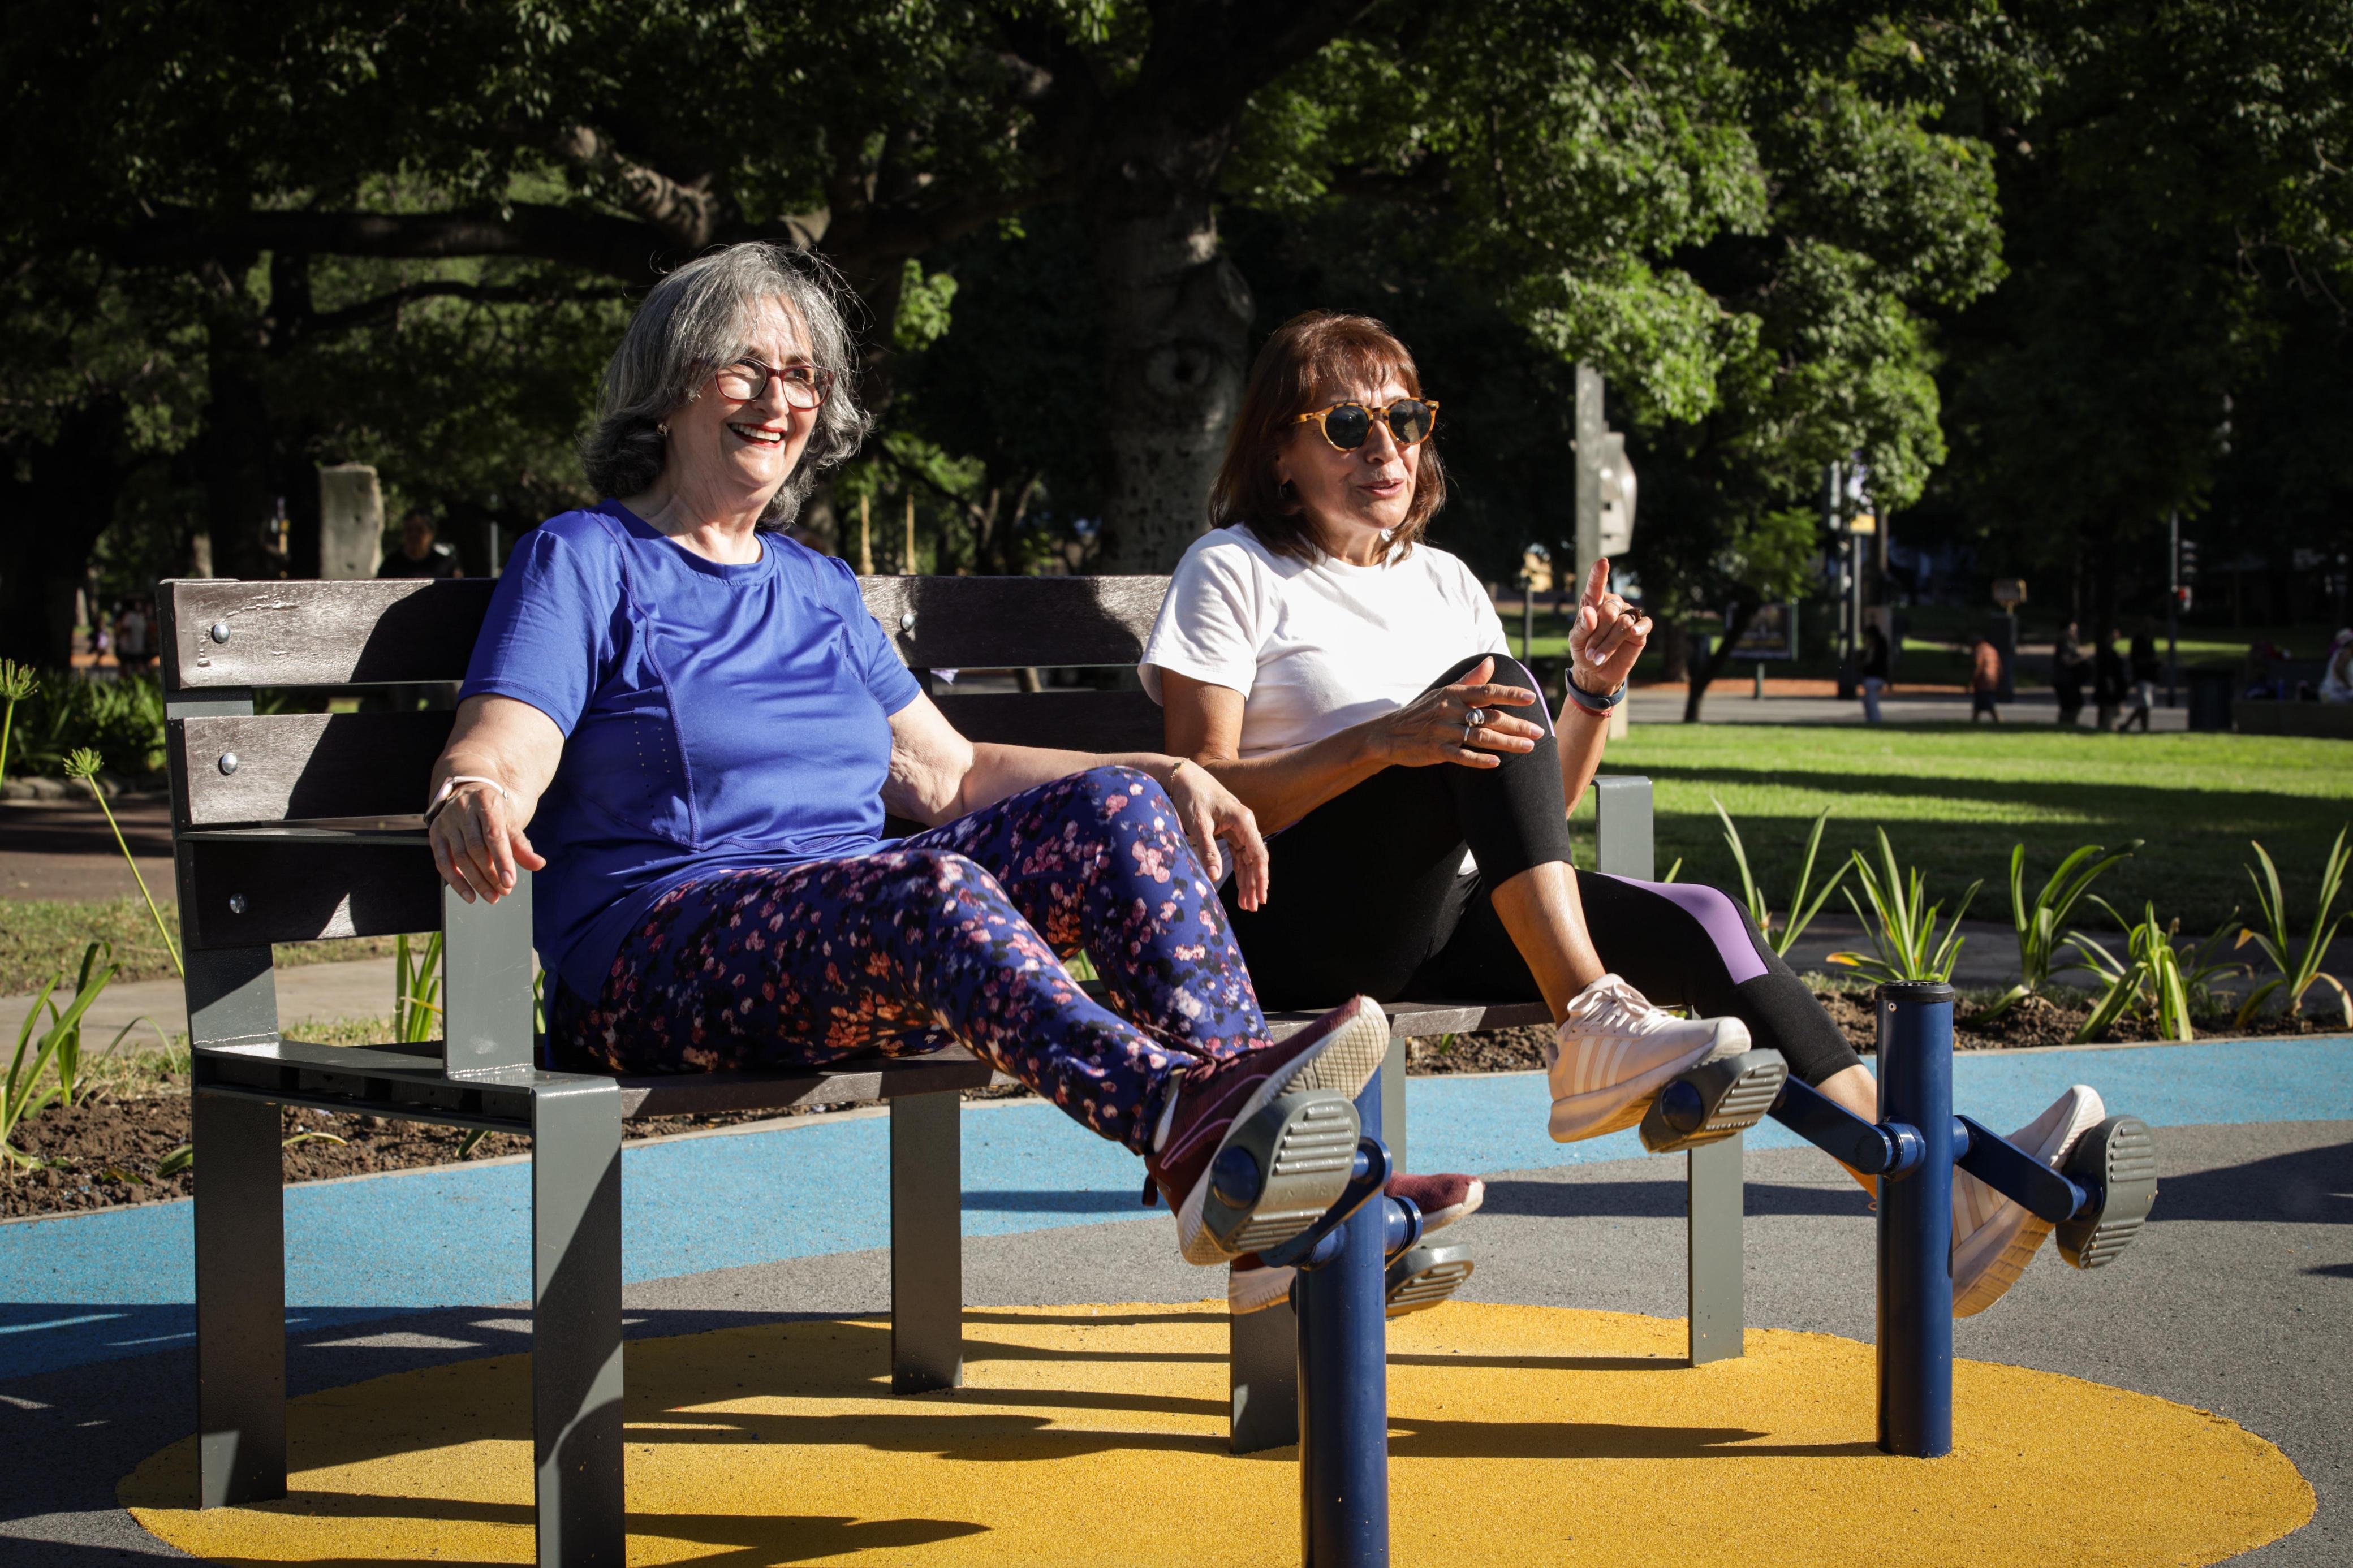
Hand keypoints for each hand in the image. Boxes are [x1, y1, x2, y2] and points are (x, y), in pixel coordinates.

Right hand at [428, 781, 547, 903]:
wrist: (472, 795)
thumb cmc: (495, 814)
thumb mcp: (511, 824)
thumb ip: (522, 846)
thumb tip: (538, 865)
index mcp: (486, 802)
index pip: (494, 836)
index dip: (502, 861)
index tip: (509, 882)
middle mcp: (463, 809)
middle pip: (476, 849)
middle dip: (490, 874)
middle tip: (504, 892)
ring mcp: (446, 821)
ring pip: (460, 857)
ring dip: (476, 882)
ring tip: (492, 896)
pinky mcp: (435, 833)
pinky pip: (442, 862)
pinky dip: (456, 882)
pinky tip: (470, 895)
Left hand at [1164, 759, 1270, 910]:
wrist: (1182, 776)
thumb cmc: (1190, 796)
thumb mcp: (1197, 825)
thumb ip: (1207, 850)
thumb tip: (1215, 877)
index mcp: (1243, 820)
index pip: (1258, 854)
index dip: (1261, 878)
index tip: (1261, 897)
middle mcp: (1245, 823)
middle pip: (1256, 859)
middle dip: (1255, 884)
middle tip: (1253, 907)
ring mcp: (1239, 826)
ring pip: (1247, 858)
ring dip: (1247, 880)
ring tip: (1246, 903)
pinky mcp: (1230, 829)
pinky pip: (1239, 853)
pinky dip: (1239, 869)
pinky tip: (1240, 885)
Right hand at [1378, 656, 1544, 769]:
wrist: (1389, 734)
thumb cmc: (1422, 712)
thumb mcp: (1444, 692)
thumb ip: (1470, 680)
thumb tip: (1492, 662)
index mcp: (1454, 695)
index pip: (1487, 692)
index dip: (1510, 695)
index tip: (1531, 698)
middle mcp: (1450, 711)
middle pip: (1489, 717)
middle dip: (1517, 724)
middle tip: (1539, 731)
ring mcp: (1443, 731)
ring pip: (1480, 736)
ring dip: (1506, 742)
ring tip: (1528, 746)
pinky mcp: (1436, 750)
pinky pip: (1461, 755)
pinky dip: (1478, 759)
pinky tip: (1496, 762)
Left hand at [1566, 557, 1650, 695]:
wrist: (1597, 672)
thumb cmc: (1584, 651)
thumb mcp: (1576, 641)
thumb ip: (1582, 627)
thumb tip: (1589, 611)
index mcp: (1593, 603)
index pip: (1594, 587)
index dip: (1599, 575)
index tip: (1602, 562)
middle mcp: (1612, 605)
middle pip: (1609, 610)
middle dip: (1598, 634)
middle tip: (1590, 651)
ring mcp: (1627, 615)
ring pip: (1622, 622)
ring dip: (1608, 643)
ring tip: (1597, 657)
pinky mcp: (1640, 629)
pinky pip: (1644, 623)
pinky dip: (1638, 627)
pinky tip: (1633, 632)